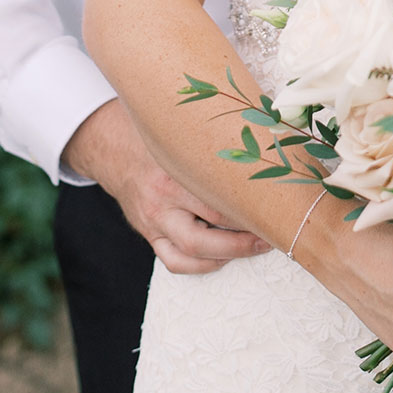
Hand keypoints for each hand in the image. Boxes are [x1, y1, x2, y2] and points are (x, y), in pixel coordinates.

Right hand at [62, 98, 271, 273]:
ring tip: (256, 246)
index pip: (217, 200)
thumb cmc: (160, 135)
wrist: (115, 149)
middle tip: (272, 233)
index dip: (249, 209)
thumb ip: (213, 136)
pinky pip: (173, 262)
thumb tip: (262, 126)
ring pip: (190, 253)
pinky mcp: (149, 234)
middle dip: (243, 239)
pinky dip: (201, 266)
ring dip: (227, 255)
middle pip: (207, 233)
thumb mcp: (181, 131)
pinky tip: (222, 258)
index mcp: (173, 171)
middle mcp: (162, 200)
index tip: (276, 206)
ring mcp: (153, 221)